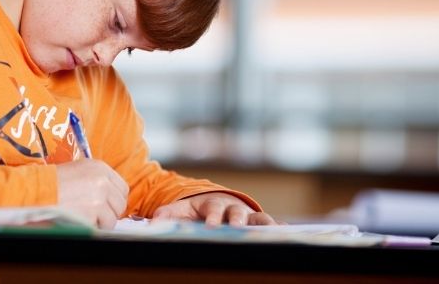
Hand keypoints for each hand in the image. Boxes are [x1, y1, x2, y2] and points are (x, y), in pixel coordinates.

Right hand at [56, 158, 128, 228]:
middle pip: (120, 204)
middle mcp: (103, 180)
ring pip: (113, 218)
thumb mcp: (78, 170)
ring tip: (84, 216)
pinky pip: (101, 226)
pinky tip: (79, 219)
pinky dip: (92, 227)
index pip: (122, 188)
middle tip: (96, 214)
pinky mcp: (94, 212)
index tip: (107, 205)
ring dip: (101, 221)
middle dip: (110, 212)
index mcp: (100, 167)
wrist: (38, 190)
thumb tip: (111, 196)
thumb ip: (97, 179)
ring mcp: (100, 196)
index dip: (114, 199)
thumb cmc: (53, 182)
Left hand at [153, 192, 278, 226]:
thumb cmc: (196, 211)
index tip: (212, 226)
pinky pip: (271, 224)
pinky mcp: (257, 222)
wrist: (213, 206)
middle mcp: (232, 208)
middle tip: (236, 228)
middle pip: (237, 211)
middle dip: (237, 219)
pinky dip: (278, 228)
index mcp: (212, 204)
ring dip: (262, 224)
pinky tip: (285, 234)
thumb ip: (166, 215)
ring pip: (257, 217)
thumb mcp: (179, 212)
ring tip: (268, 232)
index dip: (213, 217)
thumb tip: (153, 222)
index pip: (213, 209)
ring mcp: (247, 215)